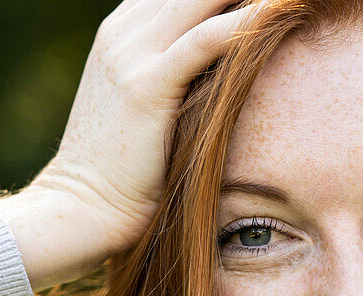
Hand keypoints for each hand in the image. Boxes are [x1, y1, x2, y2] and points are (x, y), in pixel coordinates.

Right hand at [0, 0, 258, 290]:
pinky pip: (204, 40)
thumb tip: (224, 78)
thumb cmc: (123, 173)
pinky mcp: (146, 86)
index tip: (271, 2)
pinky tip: (280, 11)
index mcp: (122, 33)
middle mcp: (123, 33)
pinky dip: (245, 23)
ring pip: (199, 0)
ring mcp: (131, 55)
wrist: (82, 209)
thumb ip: (176, 79)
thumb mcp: (146, 109)